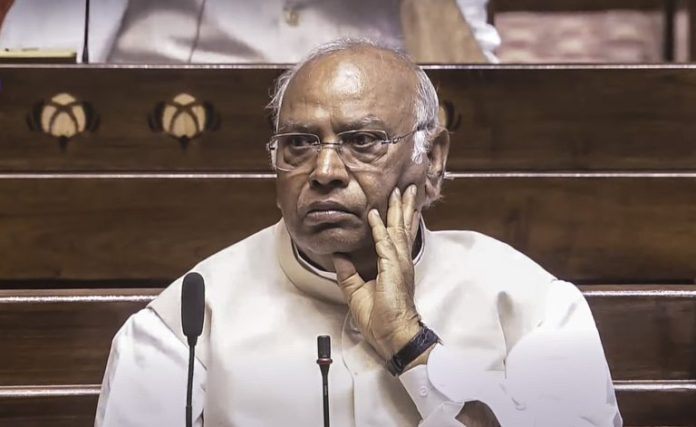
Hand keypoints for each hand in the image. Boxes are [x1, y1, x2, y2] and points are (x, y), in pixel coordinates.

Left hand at [332, 185, 421, 360]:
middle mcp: (400, 261)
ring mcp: (399, 264)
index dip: (396, 218)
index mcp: (394, 266)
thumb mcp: (357, 292)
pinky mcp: (393, 269)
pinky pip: (384, 243)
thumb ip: (348, 272)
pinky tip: (374, 215)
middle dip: (403, 206)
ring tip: (399, 191)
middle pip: (402, 227)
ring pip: (398, 229)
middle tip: (405, 187)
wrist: (392, 335)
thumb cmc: (381, 318)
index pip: (396, 236)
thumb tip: (337, 255)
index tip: (397, 202)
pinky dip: (379, 228)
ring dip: (397, 208)